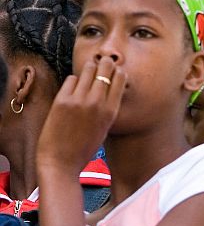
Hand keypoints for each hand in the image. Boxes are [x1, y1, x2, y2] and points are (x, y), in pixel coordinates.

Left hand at [37, 58, 126, 173]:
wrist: (61, 162)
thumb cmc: (84, 148)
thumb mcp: (105, 127)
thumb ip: (108, 107)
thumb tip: (108, 87)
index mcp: (111, 110)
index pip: (120, 78)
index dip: (117, 71)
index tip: (113, 70)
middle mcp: (98, 102)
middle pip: (105, 68)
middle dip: (104, 64)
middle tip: (102, 63)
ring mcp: (79, 100)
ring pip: (88, 69)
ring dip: (89, 68)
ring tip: (88, 70)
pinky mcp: (62, 101)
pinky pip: (72, 79)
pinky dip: (74, 80)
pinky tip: (73, 87)